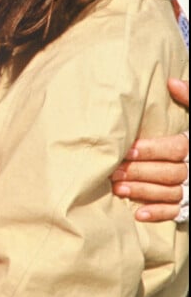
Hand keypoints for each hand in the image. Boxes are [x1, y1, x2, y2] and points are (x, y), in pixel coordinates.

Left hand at [111, 78, 188, 221]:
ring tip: (117, 188)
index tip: (128, 150)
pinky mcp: (188, 206)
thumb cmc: (183, 128)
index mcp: (190, 144)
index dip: (152, 149)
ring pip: (171, 193)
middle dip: (140, 171)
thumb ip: (188, 97)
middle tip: (113, 170)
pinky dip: (157, 213)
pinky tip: (137, 213)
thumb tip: (172, 82)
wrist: (183, 157)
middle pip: (169, 173)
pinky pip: (175, 213)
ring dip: (143, 191)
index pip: (176, 148)